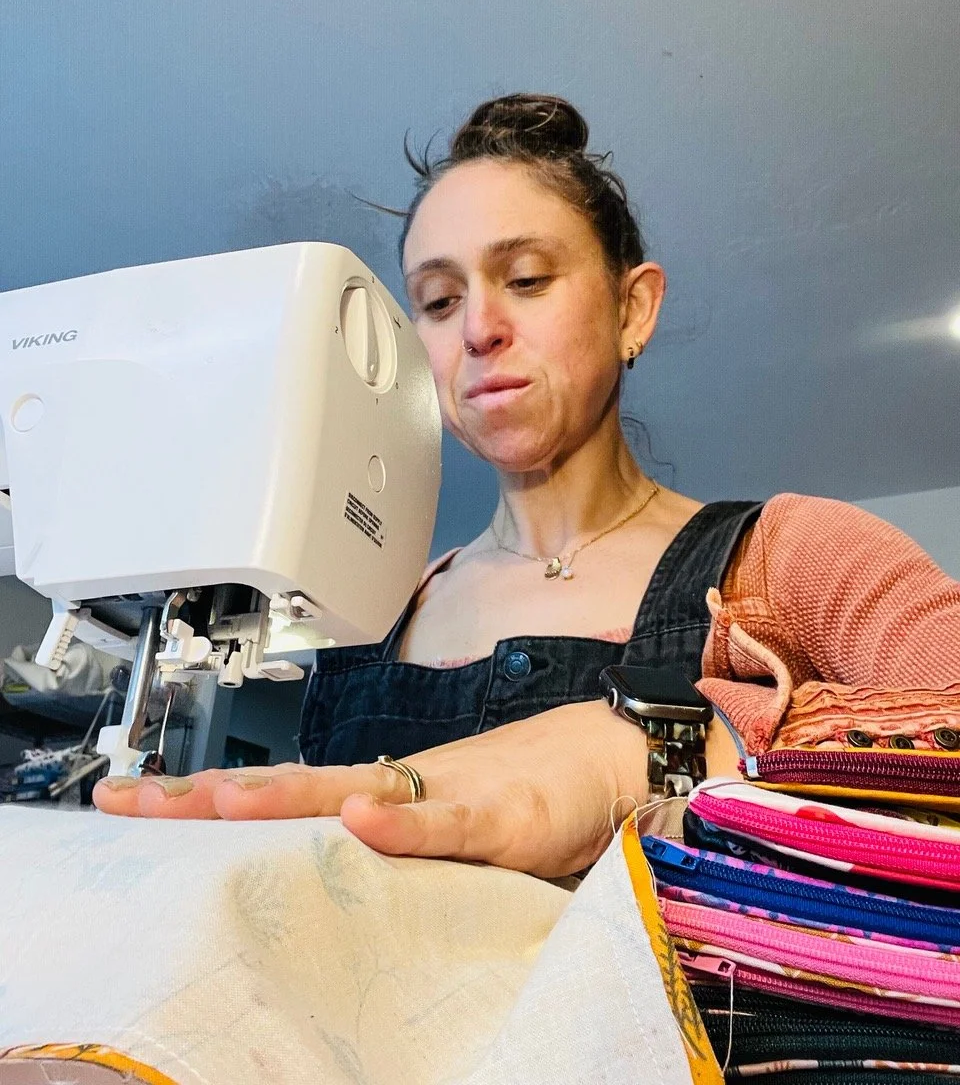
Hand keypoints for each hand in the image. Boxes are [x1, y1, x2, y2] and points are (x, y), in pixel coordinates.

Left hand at [93, 700, 737, 877]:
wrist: (613, 752)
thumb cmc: (533, 792)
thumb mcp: (452, 834)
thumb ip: (395, 850)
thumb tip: (327, 873)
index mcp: (384, 793)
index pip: (277, 800)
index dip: (204, 803)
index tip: (133, 802)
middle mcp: (402, 786)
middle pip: (286, 792)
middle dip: (202, 799)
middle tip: (125, 802)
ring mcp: (449, 795)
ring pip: (351, 797)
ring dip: (279, 800)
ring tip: (210, 803)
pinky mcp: (504, 816)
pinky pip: (446, 822)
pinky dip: (405, 821)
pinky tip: (363, 820)